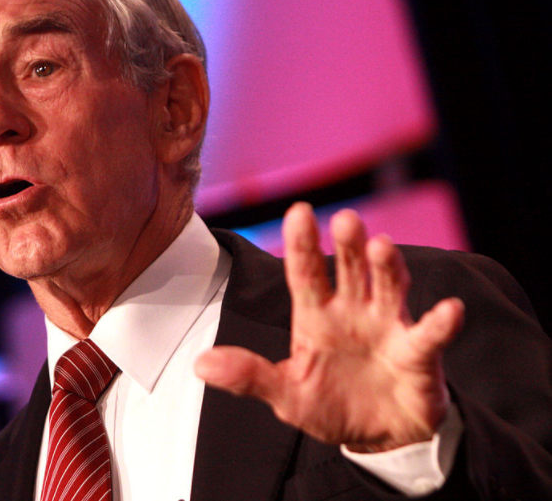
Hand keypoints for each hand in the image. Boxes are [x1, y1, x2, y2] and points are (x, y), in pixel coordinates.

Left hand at [195, 203, 464, 450]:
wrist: (378, 437)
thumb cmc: (331, 404)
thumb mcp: (285, 394)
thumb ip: (248, 376)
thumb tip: (200, 364)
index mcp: (316, 316)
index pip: (306, 273)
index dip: (302, 245)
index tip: (299, 212)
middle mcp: (353, 312)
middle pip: (351, 271)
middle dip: (348, 245)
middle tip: (344, 219)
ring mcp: (388, 328)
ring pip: (388, 289)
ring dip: (386, 268)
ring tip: (381, 245)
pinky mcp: (418, 354)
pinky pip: (430, 335)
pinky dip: (440, 323)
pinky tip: (448, 310)